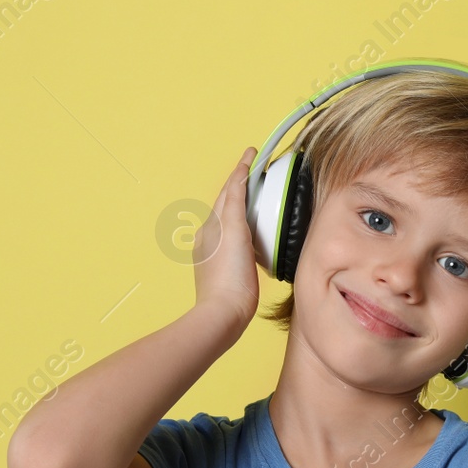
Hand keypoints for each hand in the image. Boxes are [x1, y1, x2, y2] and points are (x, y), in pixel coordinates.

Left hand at [191, 147, 260, 333]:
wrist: (222, 314)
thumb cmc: (230, 278)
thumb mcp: (235, 234)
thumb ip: (235, 204)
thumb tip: (237, 181)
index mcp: (214, 224)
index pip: (230, 188)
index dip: (242, 169)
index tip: (252, 152)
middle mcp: (210, 235)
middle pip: (227, 202)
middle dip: (241, 185)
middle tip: (256, 171)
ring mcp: (213, 252)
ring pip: (229, 220)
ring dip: (241, 206)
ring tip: (256, 199)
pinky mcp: (220, 268)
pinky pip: (232, 239)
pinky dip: (242, 228)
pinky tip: (250, 237)